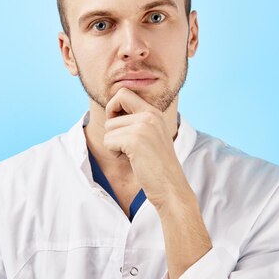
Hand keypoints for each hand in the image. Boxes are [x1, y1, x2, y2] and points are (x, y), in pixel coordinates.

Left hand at [103, 87, 186, 206]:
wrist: (170, 186)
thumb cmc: (156, 164)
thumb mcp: (150, 135)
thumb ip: (136, 120)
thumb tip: (110, 111)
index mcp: (154, 112)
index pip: (123, 93)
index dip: (113, 107)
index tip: (118, 123)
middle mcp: (150, 115)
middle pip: (111, 115)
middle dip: (113, 132)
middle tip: (127, 145)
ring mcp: (143, 126)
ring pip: (108, 129)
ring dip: (114, 145)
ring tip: (133, 154)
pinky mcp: (135, 140)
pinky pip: (108, 142)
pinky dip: (114, 153)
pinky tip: (131, 160)